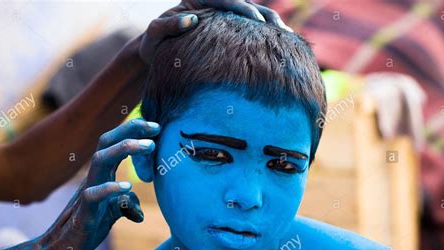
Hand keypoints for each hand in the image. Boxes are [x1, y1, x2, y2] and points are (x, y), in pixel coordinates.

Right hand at [38, 119, 159, 249]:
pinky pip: (93, 195)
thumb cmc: (87, 227)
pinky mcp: (83, 214)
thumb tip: (139, 210)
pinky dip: (110, 189)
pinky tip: (127, 187)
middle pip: (107, 143)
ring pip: (100, 161)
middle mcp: (94, 179)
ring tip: (149, 146)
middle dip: (130, 131)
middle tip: (155, 127)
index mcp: (102, 176)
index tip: (156, 127)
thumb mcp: (112, 212)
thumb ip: (125, 203)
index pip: (115, 144)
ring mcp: (87, 194)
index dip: (134, 132)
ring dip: (125, 149)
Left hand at [139, 0, 291, 64]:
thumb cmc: (155, 43)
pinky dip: (265, 38)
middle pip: (245, 6)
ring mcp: (222, 17)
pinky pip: (250, 32)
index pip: (224, 0)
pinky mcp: (228, 31)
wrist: (157, 51)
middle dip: (264, 18)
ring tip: (288, 39)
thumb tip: (191, 18)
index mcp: (198, 0)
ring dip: (270, 27)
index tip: (255, 22)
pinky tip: (281, 47)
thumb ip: (168, 25)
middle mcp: (213, 6)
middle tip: (280, 31)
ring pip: (252, 17)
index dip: (242, 9)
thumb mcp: (155, 33)